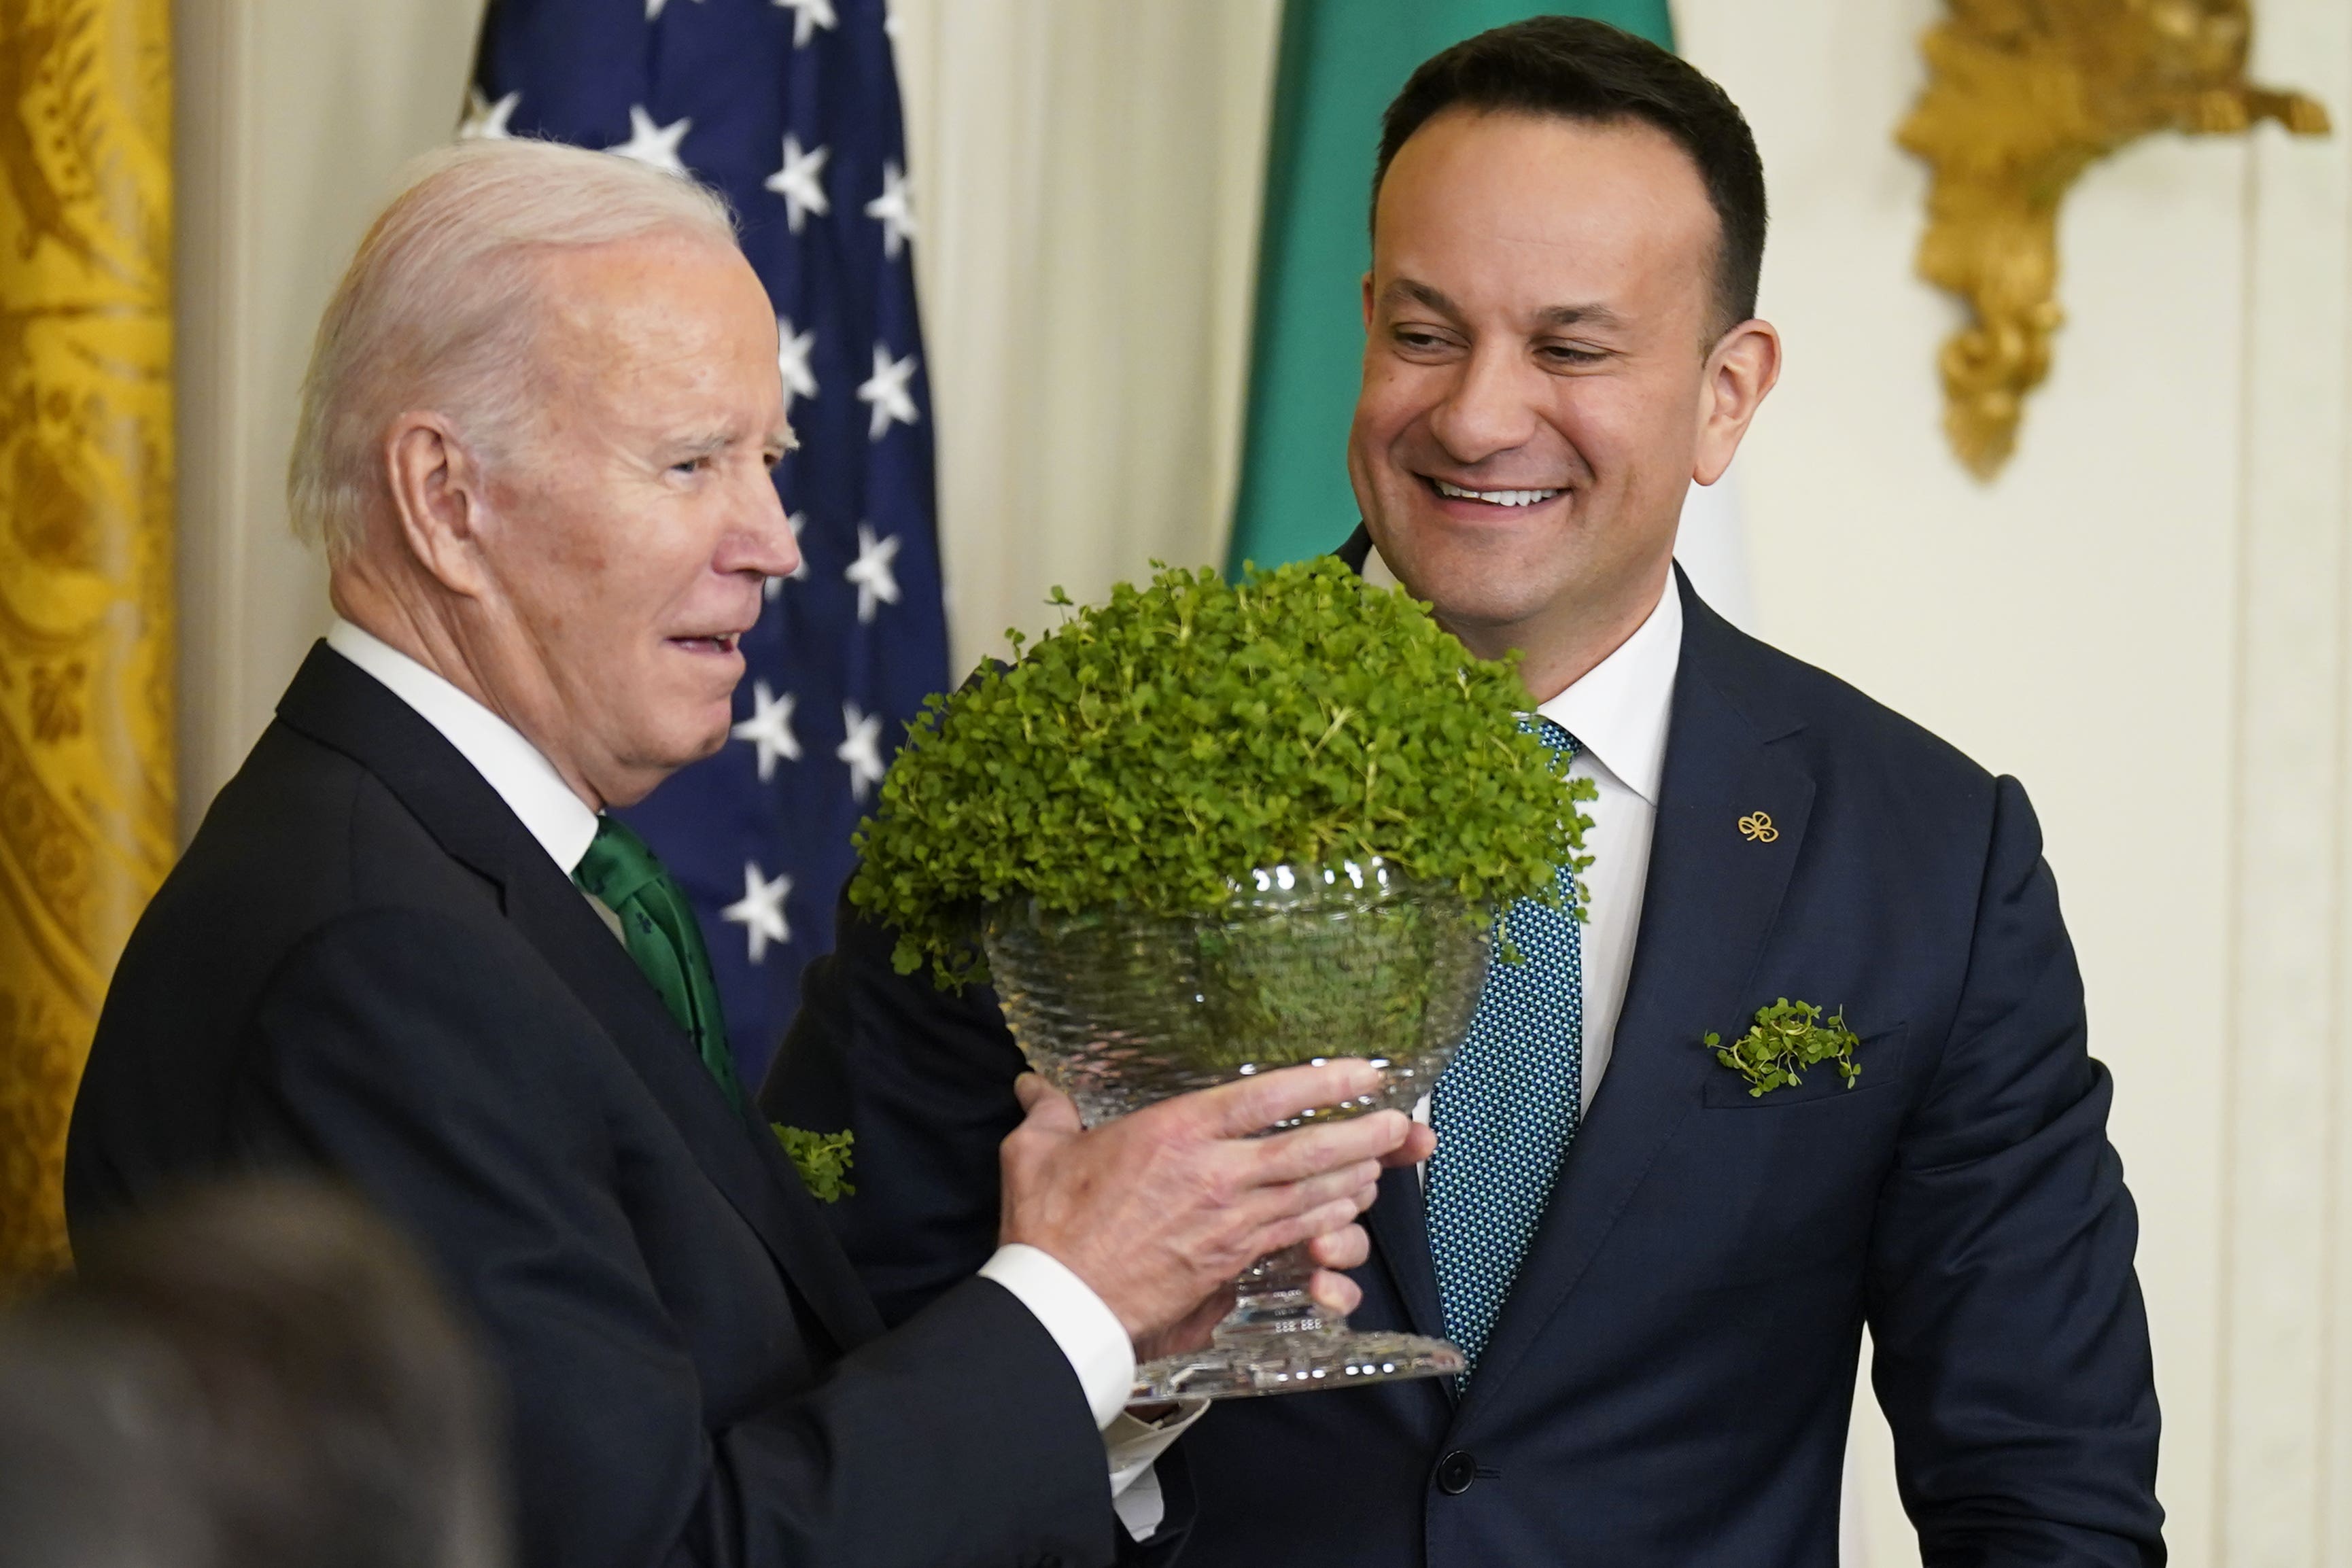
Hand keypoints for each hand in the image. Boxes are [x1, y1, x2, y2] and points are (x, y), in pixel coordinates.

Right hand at [999, 1060, 1417, 1346]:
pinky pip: (1294, 1234)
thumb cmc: (1050, 1227)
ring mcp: (1229, 1222)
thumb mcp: (1038, 1151)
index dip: (1323, 1079)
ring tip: (1383, 1160)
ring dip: (1355, 1176)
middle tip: (1403, 1121)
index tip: (1363, 1070)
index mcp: (1176, 1133)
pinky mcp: (1230, 1263)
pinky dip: (1327, 1220)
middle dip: (1364, 1133)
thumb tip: (1034, 1085)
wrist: (1062, 1305)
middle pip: (1310, 1149)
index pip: (1266, 1096)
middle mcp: (1215, 1174)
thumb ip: (1048, 1110)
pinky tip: (1348, 1211)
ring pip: (1312, 1195)